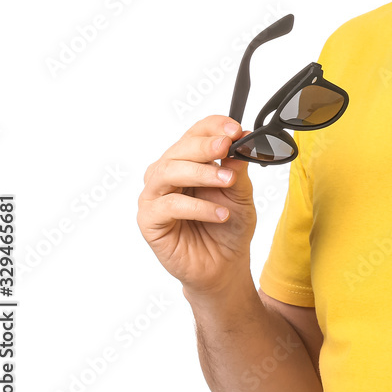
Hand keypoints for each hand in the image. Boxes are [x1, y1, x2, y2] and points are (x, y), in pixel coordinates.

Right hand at [137, 115, 257, 296]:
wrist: (225, 264)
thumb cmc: (229, 226)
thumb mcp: (241, 192)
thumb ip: (237, 167)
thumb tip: (240, 141)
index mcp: (188, 161)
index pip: (195, 133)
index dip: (214, 127)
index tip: (235, 130)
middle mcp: (167, 174)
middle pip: (179, 149)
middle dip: (205, 146)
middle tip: (227, 147)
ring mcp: (154, 196)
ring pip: (168, 172)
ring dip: (201, 173)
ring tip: (227, 181)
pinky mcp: (149, 221)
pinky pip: (168, 206)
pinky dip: (197, 207)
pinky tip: (219, 214)